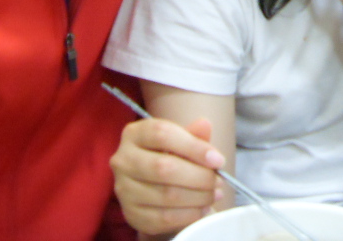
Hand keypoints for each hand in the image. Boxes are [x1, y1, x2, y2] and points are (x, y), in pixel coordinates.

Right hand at [110, 117, 225, 235]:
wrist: (150, 188)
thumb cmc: (167, 157)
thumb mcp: (179, 141)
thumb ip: (192, 135)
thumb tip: (204, 125)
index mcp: (134, 134)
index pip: (162, 134)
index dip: (193, 147)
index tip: (217, 159)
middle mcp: (123, 160)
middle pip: (164, 167)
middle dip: (199, 176)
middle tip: (218, 181)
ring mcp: (124, 189)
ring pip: (167, 195)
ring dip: (198, 196)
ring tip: (214, 194)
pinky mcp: (132, 214)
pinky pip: (165, 217)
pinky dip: (189, 214)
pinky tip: (202, 208)